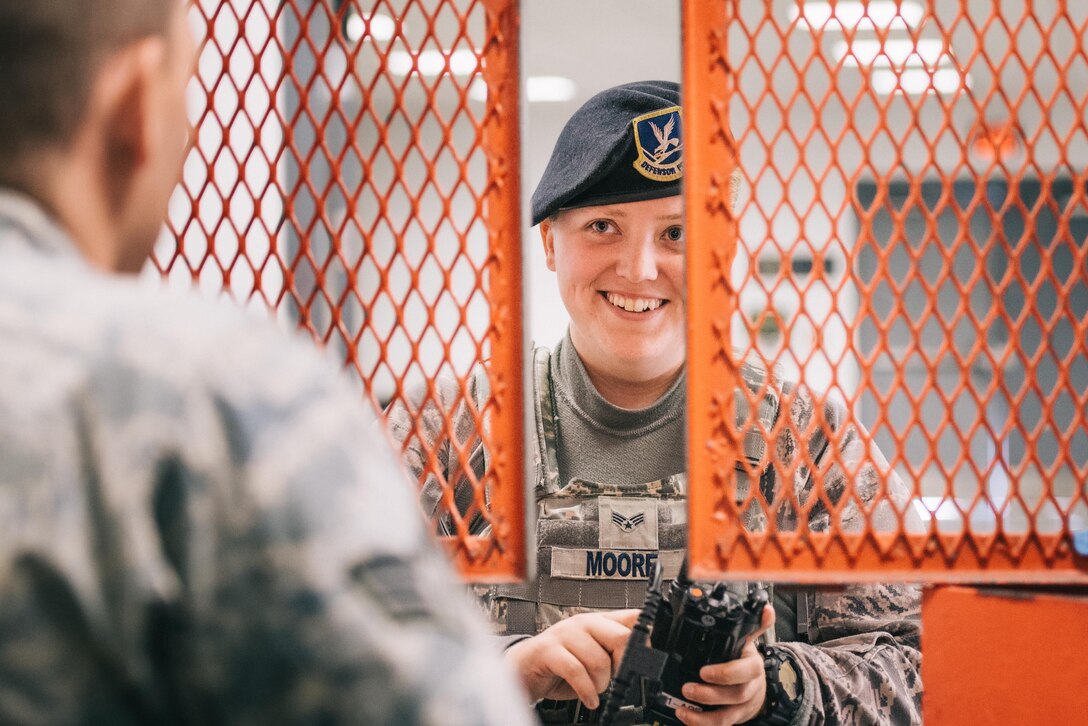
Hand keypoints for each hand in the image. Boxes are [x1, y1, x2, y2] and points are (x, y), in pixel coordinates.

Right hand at [503, 609, 639, 708]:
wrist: (525, 669)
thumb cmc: (561, 664)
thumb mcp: (593, 656)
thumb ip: (614, 653)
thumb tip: (643, 658)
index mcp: (598, 621)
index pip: (631, 617)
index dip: (645, 636)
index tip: (647, 655)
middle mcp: (584, 623)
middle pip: (620, 637)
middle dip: (623, 664)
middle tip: (618, 677)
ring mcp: (565, 634)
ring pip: (599, 660)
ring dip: (600, 684)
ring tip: (594, 689)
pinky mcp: (549, 650)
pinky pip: (576, 671)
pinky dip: (586, 690)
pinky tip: (589, 698)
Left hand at [674, 604, 775, 725]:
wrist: (758, 688)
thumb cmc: (746, 662)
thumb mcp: (747, 642)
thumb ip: (752, 625)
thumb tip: (766, 608)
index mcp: (753, 665)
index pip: (746, 670)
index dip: (726, 673)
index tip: (704, 671)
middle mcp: (750, 687)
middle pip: (736, 694)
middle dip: (710, 693)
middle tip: (688, 687)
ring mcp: (743, 706)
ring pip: (728, 714)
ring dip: (703, 714)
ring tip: (682, 705)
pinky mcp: (734, 718)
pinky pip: (720, 724)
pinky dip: (701, 723)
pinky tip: (685, 715)